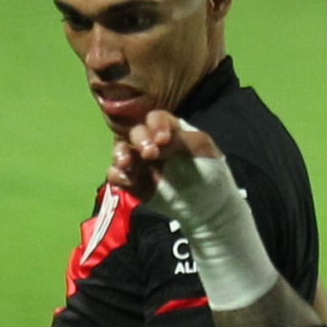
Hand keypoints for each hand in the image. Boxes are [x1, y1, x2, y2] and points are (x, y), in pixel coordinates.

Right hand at [107, 110, 225, 214]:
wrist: (208, 207)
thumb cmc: (210, 172)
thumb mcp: (204, 150)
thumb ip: (182, 141)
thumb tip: (159, 142)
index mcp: (169, 130)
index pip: (156, 118)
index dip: (156, 125)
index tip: (162, 140)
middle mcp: (151, 142)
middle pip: (136, 131)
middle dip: (139, 139)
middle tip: (149, 153)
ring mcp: (140, 162)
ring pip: (121, 150)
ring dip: (120, 154)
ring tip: (126, 164)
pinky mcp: (134, 183)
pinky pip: (116, 175)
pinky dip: (116, 175)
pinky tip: (126, 181)